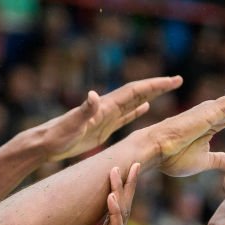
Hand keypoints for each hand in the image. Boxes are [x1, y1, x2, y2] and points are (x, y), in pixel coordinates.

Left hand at [38, 76, 182, 161]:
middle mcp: (107, 108)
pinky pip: (123, 117)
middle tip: (178, 80)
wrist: (46, 144)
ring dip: (150, 95)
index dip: (154, 85)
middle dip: (158, 86)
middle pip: (138, 92)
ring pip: (133, 102)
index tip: (172, 81)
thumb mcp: (72, 124)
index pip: (134, 91)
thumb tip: (93, 95)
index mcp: (105, 106)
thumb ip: (84, 110)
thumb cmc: (58, 136)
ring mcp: (105, 117)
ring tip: (167, 89)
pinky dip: (136, 111)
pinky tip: (144, 108)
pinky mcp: (102, 128)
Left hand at [67, 163, 138, 224]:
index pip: (106, 212)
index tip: (107, 172)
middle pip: (118, 206)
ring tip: (122, 167)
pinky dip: (115, 213)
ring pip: (121, 212)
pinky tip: (113, 197)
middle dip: (120, 183)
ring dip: (120, 189)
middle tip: (123, 160)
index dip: (107, 193)